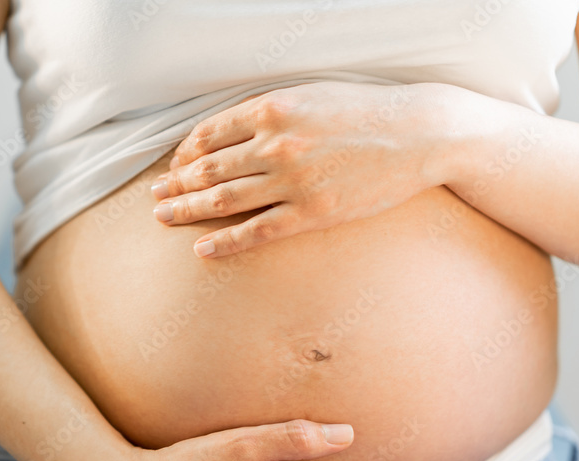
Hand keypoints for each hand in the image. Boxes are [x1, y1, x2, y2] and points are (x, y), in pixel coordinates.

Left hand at [150, 81, 447, 257]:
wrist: (422, 133)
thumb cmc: (367, 110)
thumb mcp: (311, 93)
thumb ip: (268, 110)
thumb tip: (228, 131)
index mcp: (273, 109)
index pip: (210, 134)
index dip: (185, 152)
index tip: (175, 165)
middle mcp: (276, 144)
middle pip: (208, 169)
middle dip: (175, 184)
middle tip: (156, 196)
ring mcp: (292, 181)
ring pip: (223, 200)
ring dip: (187, 209)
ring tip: (163, 218)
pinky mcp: (311, 212)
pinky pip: (255, 231)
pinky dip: (224, 242)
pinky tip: (202, 248)